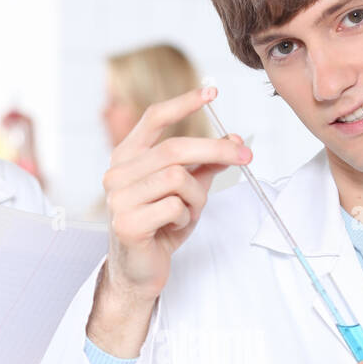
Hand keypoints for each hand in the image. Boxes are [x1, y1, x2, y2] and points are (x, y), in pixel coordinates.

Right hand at [102, 84, 250, 304]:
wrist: (139, 271)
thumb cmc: (161, 227)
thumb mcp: (187, 192)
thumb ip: (205, 166)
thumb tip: (234, 141)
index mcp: (127, 157)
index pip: (153, 119)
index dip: (183, 103)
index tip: (212, 92)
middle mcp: (117, 173)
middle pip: (175, 149)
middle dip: (216, 151)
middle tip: (245, 157)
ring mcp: (118, 198)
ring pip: (177, 179)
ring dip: (195, 198)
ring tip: (188, 214)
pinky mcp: (127, 223)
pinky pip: (173, 208)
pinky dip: (184, 218)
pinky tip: (172, 228)